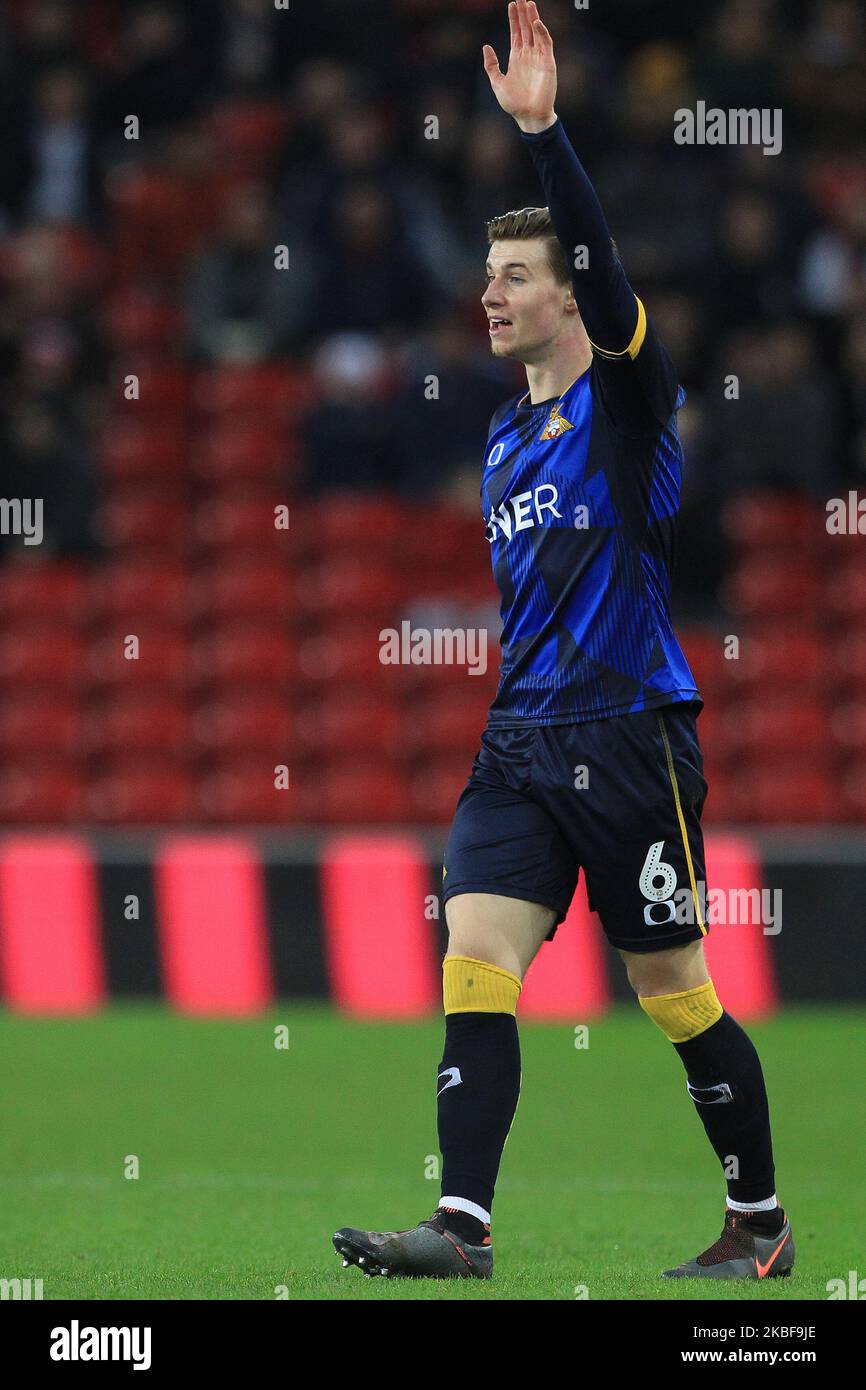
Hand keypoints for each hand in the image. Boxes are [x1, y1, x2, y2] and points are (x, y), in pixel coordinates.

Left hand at [483, 0, 556, 132]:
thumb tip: (486, 46)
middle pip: (526, 29)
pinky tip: (535, 22)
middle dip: (523, 13)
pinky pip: (546, 43)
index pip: (516, 33)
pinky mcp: (548, 63)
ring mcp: (539, 58)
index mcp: (516, 58)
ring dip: (533, 17)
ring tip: (529, 3)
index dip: (513, 19)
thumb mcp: (497, 83)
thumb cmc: (514, 104)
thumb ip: (491, 65)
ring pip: (536, 32)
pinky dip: (542, 32)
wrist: (529, 117)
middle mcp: (528, 55)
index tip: (511, 4)